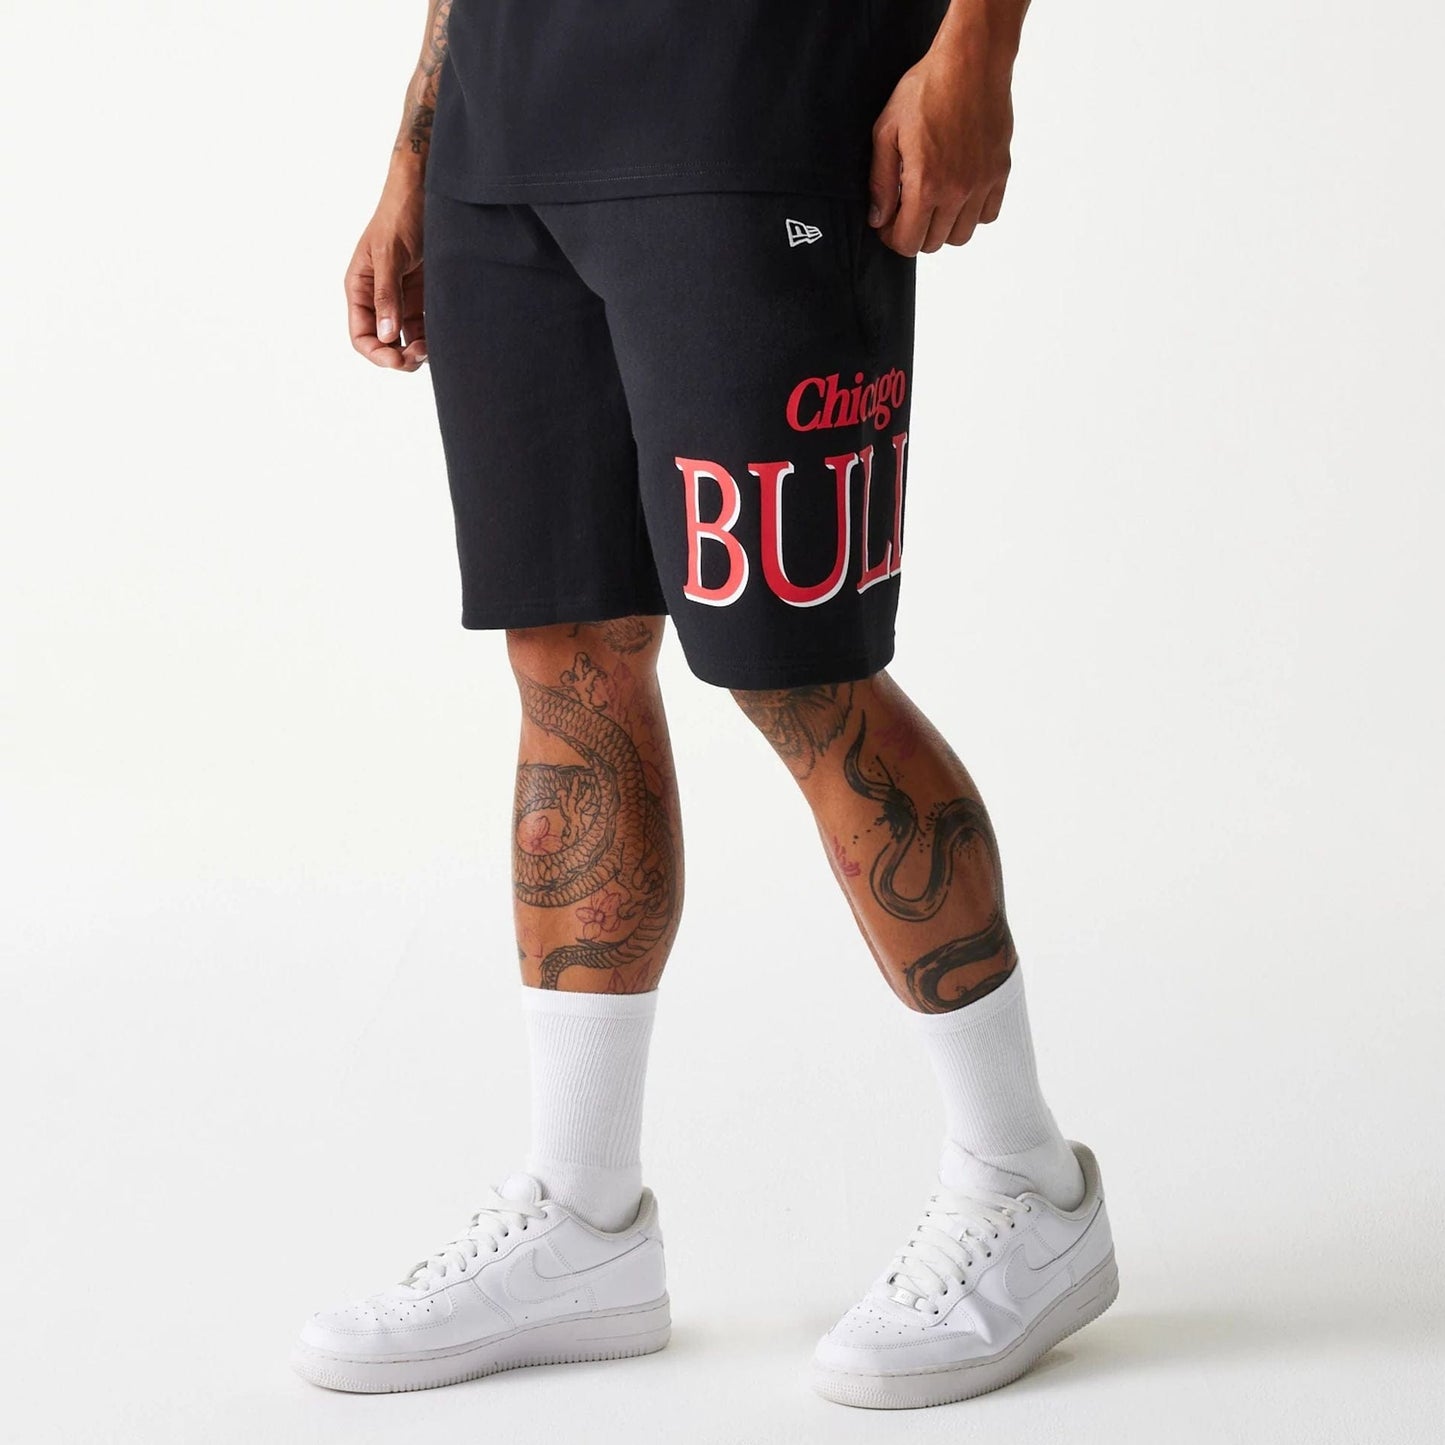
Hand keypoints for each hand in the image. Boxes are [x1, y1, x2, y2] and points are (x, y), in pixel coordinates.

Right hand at [345, 174, 427, 370]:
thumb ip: (387, 295)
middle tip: (419, 356)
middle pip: (382, 343)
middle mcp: (377, 297)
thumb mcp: (390, 254)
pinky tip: (440, 341)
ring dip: (416, 351)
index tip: (397, 361)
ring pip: (404, 339)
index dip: (376, 354)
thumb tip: (387, 335)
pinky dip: (429, 338)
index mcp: (360, 287)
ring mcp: (400, 297)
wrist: (425, 192)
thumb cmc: (400, 214)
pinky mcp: (422, 295)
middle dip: (398, 357)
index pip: (361, 335)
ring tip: (431, 349)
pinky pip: (422, 327)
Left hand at [869, 40, 1014, 257]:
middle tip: (906, 208)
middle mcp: (957, 191)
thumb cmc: (927, 89)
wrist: (971, 61)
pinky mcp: (999, 173)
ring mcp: (982, 184)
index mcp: (925, 184)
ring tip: (932, 202)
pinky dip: (972, 213)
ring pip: (961, 236)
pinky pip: (988, 215)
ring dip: (942, 227)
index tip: (887, 222)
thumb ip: (880, 181)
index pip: (907, 242)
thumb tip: (878, 218)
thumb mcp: (887, 131)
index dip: (891, 237)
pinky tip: (958, 194)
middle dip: (914, 232)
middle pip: (932, 243)